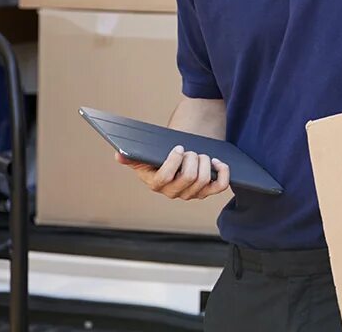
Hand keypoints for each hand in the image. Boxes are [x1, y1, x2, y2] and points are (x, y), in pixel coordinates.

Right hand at [115, 145, 229, 199]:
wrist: (180, 156)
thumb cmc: (160, 154)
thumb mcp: (146, 154)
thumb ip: (132, 156)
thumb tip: (118, 155)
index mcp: (156, 184)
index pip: (164, 178)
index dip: (174, 162)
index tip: (178, 147)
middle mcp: (174, 193)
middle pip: (189, 177)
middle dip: (192, 158)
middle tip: (191, 149)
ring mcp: (192, 193)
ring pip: (204, 179)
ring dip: (205, 161)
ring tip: (201, 153)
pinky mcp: (207, 191)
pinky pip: (221, 186)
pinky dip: (223, 172)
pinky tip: (218, 161)